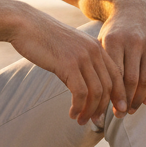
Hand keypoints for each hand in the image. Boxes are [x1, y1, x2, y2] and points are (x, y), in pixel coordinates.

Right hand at [9, 7, 125, 125]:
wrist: (25, 25)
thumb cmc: (43, 39)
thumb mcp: (68, 51)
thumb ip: (79, 68)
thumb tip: (82, 93)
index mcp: (96, 47)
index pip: (117, 75)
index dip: (120, 95)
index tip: (117, 110)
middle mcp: (94, 51)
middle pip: (109, 86)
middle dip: (105, 107)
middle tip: (96, 121)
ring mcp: (82, 57)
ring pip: (96, 92)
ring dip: (90, 111)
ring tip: (82, 121)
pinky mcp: (68, 64)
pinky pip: (81, 92)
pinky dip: (78, 107)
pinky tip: (72, 114)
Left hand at [97, 0, 145, 114]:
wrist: (135, 5)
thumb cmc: (114, 30)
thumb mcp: (102, 40)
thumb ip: (100, 63)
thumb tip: (91, 94)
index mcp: (113, 41)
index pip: (113, 75)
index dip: (112, 95)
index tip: (106, 110)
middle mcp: (132, 42)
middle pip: (131, 80)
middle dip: (125, 101)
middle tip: (120, 115)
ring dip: (139, 99)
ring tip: (132, 110)